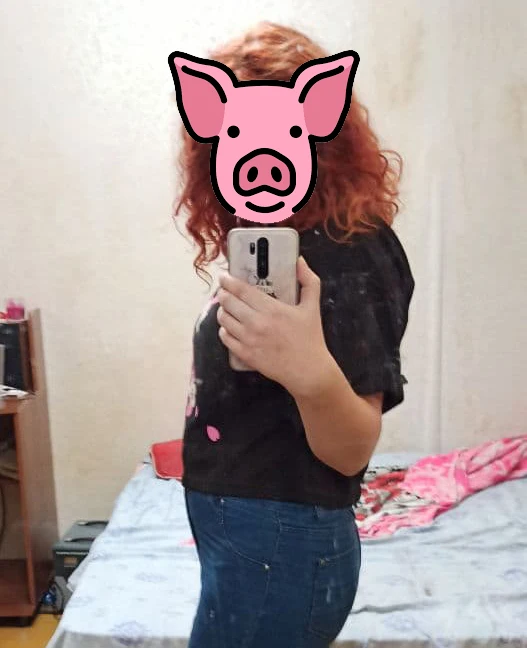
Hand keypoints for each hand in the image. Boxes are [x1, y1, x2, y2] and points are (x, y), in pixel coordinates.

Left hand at [216, 256, 334, 396]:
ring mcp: (249, 340)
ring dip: (222, 310)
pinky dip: (224, 329)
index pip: (241, 290)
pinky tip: (229, 326)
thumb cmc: (311, 339)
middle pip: (228, 302)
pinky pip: (225, 338)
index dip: (228, 281)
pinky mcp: (245, 354)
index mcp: (272, 309)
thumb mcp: (313, 306)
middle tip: (224, 291)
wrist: (308, 371)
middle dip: (223, 294)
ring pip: (224, 319)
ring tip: (227, 308)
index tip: (224, 276)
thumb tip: (300, 261)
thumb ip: (308, 281)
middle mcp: (257, 323)